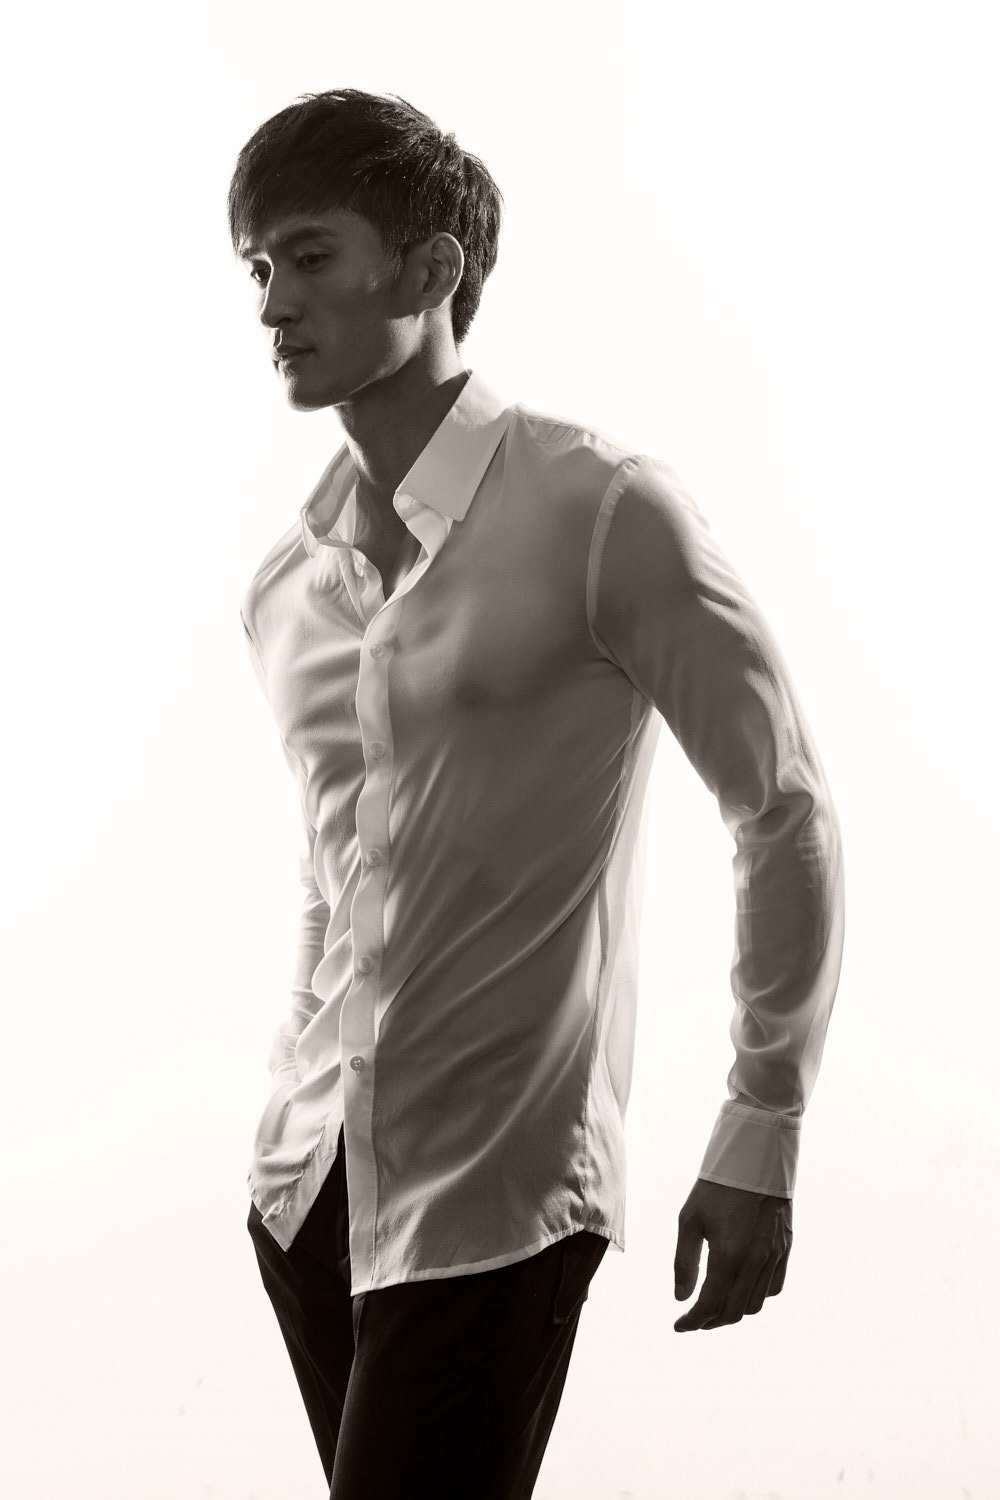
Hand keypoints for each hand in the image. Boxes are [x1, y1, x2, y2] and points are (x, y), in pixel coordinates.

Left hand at [672, 1177, 791, 1331]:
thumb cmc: (716, 1187)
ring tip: (716, 1305)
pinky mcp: (785, 1249)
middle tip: (695, 1319)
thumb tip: (681, 1297)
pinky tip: (741, 1288)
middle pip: (734, 1312)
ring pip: (756, 1304)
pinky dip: (756, 1296)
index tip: (680, 1325)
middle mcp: (755, 1262)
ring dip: (734, 1311)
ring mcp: (774, 1257)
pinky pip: (773, 1287)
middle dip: (711, 1321)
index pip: (710, 1305)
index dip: (693, 1320)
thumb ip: (685, 1262)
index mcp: (729, 1256)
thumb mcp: (690, 1220)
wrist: (754, 1160)